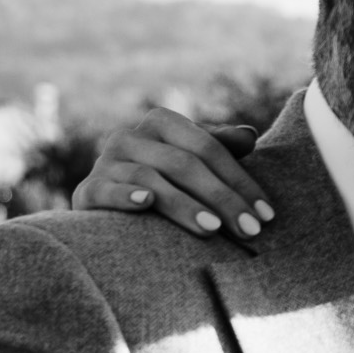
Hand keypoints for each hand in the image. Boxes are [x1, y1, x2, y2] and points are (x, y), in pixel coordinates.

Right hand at [71, 108, 272, 238]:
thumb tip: (249, 135)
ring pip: (152, 179)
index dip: (241, 180)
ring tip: (212, 229)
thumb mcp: (191, 160)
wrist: (104, 204)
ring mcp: (105, 162)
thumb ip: (219, 147)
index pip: (209, 148)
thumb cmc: (163, 181)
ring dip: (184, 205)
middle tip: (250, 230)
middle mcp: (131, 136)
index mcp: (161, 122)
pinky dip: (126, 195)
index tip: (266, 214)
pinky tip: (146, 203)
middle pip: (185, 164)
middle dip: (222, 198)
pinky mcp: (87, 190)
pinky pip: (107, 190)